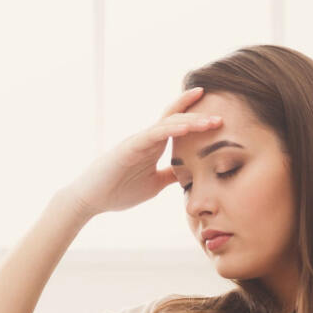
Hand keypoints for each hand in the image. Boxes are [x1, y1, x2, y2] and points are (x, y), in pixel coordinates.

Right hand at [62, 86, 222, 218]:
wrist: (90, 200)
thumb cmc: (118, 191)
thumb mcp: (154, 183)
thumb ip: (170, 175)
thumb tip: (189, 173)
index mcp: (154, 145)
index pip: (178, 124)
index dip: (196, 115)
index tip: (218, 112)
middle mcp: (148, 138)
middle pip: (177, 118)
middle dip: (199, 115)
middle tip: (222, 115)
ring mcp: (139, 140)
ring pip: (168, 123)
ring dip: (191, 121)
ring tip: (211, 120)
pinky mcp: (129, 147)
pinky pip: (154, 134)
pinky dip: (171, 129)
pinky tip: (188, 128)